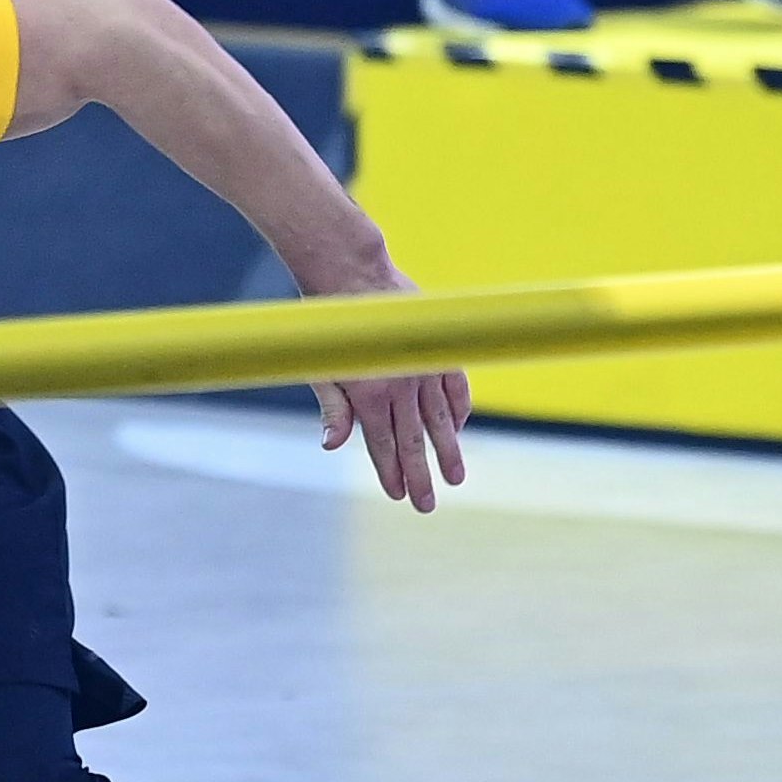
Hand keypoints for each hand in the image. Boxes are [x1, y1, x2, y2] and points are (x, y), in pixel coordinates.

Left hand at [309, 267, 471, 512]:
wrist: (352, 275)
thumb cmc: (329, 326)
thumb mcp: (321, 369)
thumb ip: (332, 408)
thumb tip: (332, 446)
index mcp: (371, 395)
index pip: (384, 446)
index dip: (391, 473)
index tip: (400, 496)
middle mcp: (403, 386)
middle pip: (414, 441)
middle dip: (422, 476)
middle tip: (427, 506)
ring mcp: (425, 368)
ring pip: (441, 420)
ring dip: (449, 450)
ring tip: (457, 478)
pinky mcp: (439, 350)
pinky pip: (456, 387)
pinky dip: (460, 408)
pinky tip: (460, 426)